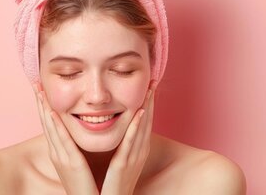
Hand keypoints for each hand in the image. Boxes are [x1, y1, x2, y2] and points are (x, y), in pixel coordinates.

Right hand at [32, 81, 98, 194]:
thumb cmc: (86, 186)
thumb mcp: (78, 164)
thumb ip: (76, 150)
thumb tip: (77, 136)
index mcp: (60, 153)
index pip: (50, 125)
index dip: (44, 107)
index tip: (41, 90)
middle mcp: (57, 153)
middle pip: (46, 123)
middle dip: (40, 103)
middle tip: (35, 84)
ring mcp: (62, 158)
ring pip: (50, 128)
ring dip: (45, 108)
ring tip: (39, 91)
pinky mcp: (72, 163)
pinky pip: (63, 141)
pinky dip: (57, 126)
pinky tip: (52, 112)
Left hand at [99, 79, 157, 194]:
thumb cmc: (112, 187)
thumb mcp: (121, 164)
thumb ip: (121, 149)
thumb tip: (121, 134)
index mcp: (137, 152)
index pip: (144, 124)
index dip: (148, 106)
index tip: (149, 88)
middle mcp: (139, 153)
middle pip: (147, 122)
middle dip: (150, 102)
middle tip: (153, 82)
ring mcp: (133, 159)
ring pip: (142, 129)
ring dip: (146, 109)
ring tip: (149, 90)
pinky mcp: (123, 165)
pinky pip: (130, 143)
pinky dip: (136, 127)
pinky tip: (139, 113)